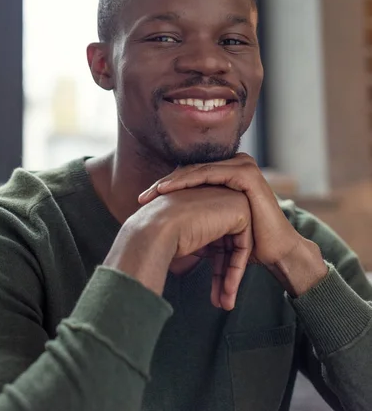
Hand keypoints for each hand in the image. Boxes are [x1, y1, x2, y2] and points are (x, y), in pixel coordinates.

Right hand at [105, 185, 252, 309]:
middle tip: (221, 302)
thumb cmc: (159, 236)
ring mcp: (230, 200)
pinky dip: (236, 269)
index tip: (212, 292)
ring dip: (230, 277)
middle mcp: (217, 198)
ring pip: (237, 247)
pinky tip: (227, 291)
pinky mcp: (240, 210)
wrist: (156, 229)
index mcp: (202, 202)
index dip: (214, 266)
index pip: (215, 238)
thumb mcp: (183, 239)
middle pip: (227, 243)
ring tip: (224, 303)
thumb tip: (199, 258)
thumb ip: (198, 244)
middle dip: (224, 274)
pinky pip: (244, 246)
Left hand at [139, 154, 327, 295]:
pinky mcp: (246, 174)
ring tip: (153, 196)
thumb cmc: (247, 243)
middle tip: (142, 198)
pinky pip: (210, 174)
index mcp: (227, 174)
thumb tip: (164, 218)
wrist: (276, 253)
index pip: (190, 176)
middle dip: (164, 185)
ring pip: (197, 172)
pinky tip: (170, 191)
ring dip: (172, 182)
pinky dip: (188, 182)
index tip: (143, 201)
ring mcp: (242, 166)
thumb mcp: (216, 226)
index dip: (166, 187)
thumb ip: (198, 215)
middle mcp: (234, 165)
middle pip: (191, 172)